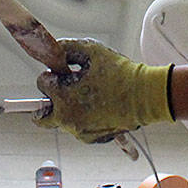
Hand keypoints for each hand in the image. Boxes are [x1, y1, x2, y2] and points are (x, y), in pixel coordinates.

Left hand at [34, 39, 173, 142]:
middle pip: (41, 115)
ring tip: (89, 94)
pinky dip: (82, 117)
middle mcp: (67, 118)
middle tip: (60, 92)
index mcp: (63, 96)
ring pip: (62, 120)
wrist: (146, 96)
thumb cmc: (121, 73)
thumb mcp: (91, 51)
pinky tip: (98, 105)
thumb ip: (66, 48)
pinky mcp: (91, 138)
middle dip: (47, 102)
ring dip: (67, 108)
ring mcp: (79, 131)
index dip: (52, 74)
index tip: (63, 72)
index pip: (41, 83)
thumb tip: (54, 52)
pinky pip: (78, 127)